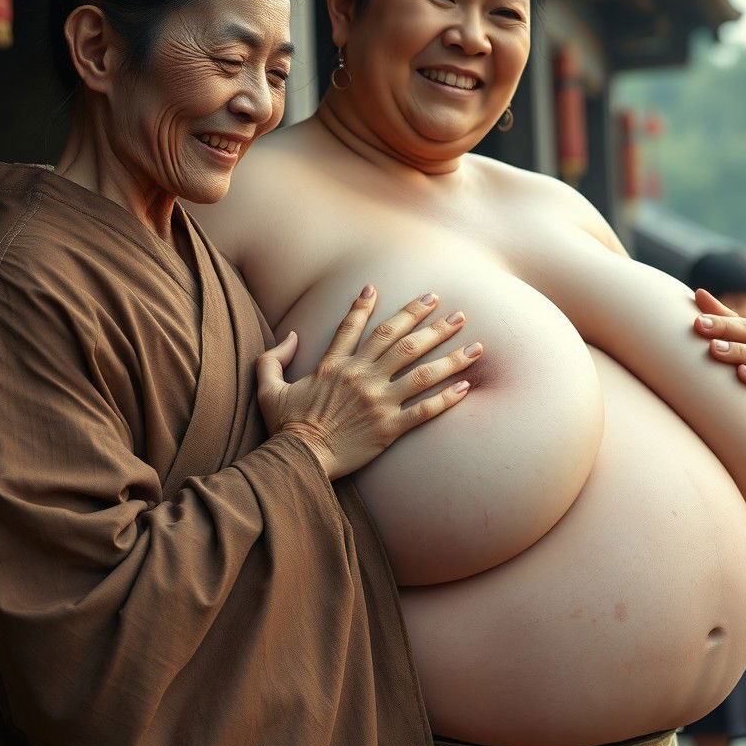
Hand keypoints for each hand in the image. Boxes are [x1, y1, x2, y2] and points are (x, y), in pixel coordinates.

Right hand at [255, 287, 481, 479]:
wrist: (298, 459)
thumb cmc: (284, 426)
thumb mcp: (269, 388)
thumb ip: (274, 358)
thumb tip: (290, 336)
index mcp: (334, 365)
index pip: (354, 326)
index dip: (365, 305)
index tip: (377, 286)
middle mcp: (360, 377)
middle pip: (400, 341)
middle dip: (429, 323)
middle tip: (453, 311)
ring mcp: (378, 402)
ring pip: (422, 372)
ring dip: (451, 357)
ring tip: (476, 346)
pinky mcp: (389, 428)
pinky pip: (424, 411)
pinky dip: (447, 399)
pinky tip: (466, 387)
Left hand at [694, 289, 745, 435]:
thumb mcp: (736, 352)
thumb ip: (722, 322)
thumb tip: (699, 292)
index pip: (743, 325)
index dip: (721, 320)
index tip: (696, 320)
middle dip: (726, 332)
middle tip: (701, 328)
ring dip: (740, 353)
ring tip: (716, 349)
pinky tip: (742, 375)